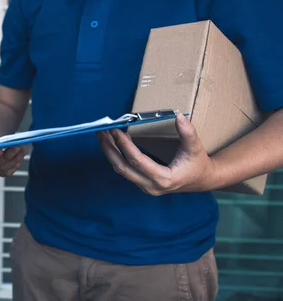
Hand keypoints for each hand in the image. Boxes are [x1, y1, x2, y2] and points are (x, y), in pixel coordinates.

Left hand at [97, 113, 216, 194]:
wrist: (200, 180)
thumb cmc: (197, 164)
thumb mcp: (196, 148)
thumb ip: (188, 133)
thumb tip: (179, 116)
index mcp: (164, 178)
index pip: (137, 161)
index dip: (124, 145)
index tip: (116, 131)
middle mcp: (150, 186)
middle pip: (122, 168)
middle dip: (110, 149)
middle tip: (101, 132)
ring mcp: (144, 186)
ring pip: (121, 170)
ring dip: (110, 152)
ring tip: (102, 136)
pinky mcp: (141, 183)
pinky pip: (125, 170)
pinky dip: (117, 156)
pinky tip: (113, 142)